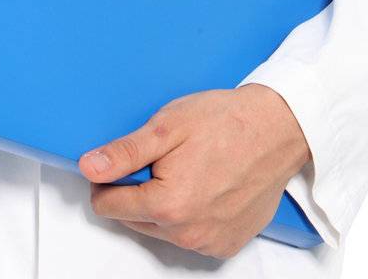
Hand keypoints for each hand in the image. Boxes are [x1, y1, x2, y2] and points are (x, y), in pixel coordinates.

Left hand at [78, 84, 309, 259]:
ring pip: (161, 230)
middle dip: (138, 190)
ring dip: (164, 204)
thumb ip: (125, 152)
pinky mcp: (226, 245)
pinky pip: (190, 236)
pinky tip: (206, 186)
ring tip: (188, 168)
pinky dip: (189, 215)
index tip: (124, 160)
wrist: (278, 129)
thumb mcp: (167, 126)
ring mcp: (208, 243)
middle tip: (163, 158)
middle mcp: (187, 233)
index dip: (108, 179)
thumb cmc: (226, 122)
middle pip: (133, 219)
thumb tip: (89, 167)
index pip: (108, 205)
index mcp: (167, 205)